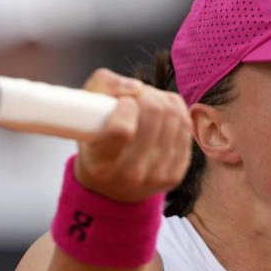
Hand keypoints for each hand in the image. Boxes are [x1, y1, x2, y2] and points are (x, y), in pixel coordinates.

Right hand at [74, 68, 191, 202]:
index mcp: (100, 164)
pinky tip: (162, 113)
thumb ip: (104, 85)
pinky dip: (175, 111)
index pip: (123, 130)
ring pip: (174, 118)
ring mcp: (156, 177)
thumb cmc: (95, 140)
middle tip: (136, 96)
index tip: (122, 102)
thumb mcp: (85, 111)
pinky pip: (185, 127)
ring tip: (147, 102)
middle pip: (154, 117)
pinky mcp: (175, 175)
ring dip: (160, 100)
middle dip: (146, 95)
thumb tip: (136, 87)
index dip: (127, 106)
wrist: (111, 185)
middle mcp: (129, 176)